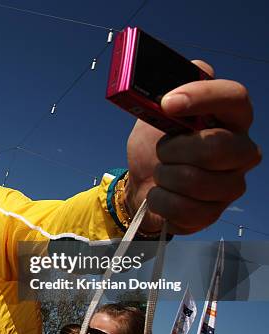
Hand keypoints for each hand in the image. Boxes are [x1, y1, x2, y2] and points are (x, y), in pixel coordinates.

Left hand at [126, 60, 260, 233]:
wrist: (141, 183)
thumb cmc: (154, 144)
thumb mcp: (153, 111)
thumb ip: (164, 89)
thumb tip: (172, 72)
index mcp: (230, 117)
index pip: (234, 96)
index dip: (202, 97)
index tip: (168, 103)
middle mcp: (240, 150)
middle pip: (218, 146)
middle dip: (174, 149)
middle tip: (162, 150)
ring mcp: (231, 184)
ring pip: (196, 181)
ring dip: (164, 176)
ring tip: (161, 172)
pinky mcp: (215, 212)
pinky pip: (185, 209)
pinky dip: (161, 200)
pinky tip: (160, 194)